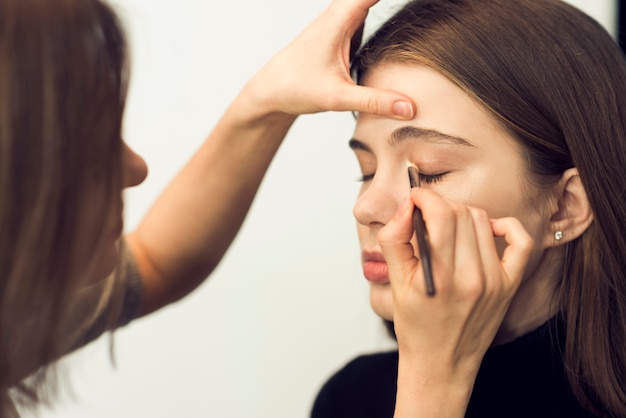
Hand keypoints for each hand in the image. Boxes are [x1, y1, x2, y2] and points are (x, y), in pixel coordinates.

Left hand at [238, 0, 415, 120]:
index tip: (432, 1)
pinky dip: (383, 8)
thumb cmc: (295, 87)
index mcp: (340, 18)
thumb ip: (375, 101)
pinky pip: (367, 10)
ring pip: (371, 0)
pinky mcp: (343, 31)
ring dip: (392, 4)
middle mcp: (340, 12)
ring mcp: (342, 20)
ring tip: (426, 9)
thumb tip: (410, 108)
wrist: (271, 89)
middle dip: (402, 1)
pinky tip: (404, 18)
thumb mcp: (337, 97)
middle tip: (441, 4)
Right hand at [378, 188, 531, 414]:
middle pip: (460, 213)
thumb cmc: (415, 325)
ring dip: (461, 215)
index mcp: (439, 277)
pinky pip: (519, 240)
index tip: (414, 198)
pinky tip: (486, 229)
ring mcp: (494, 281)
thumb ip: (396, 239)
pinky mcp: (509, 285)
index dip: (424, 197)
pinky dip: (504, 226)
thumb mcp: (395, 282)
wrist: (441, 363)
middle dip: (439, 206)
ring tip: (447, 229)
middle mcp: (470, 277)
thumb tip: (408, 205)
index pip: (440, 213)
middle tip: (426, 217)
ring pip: (482, 221)